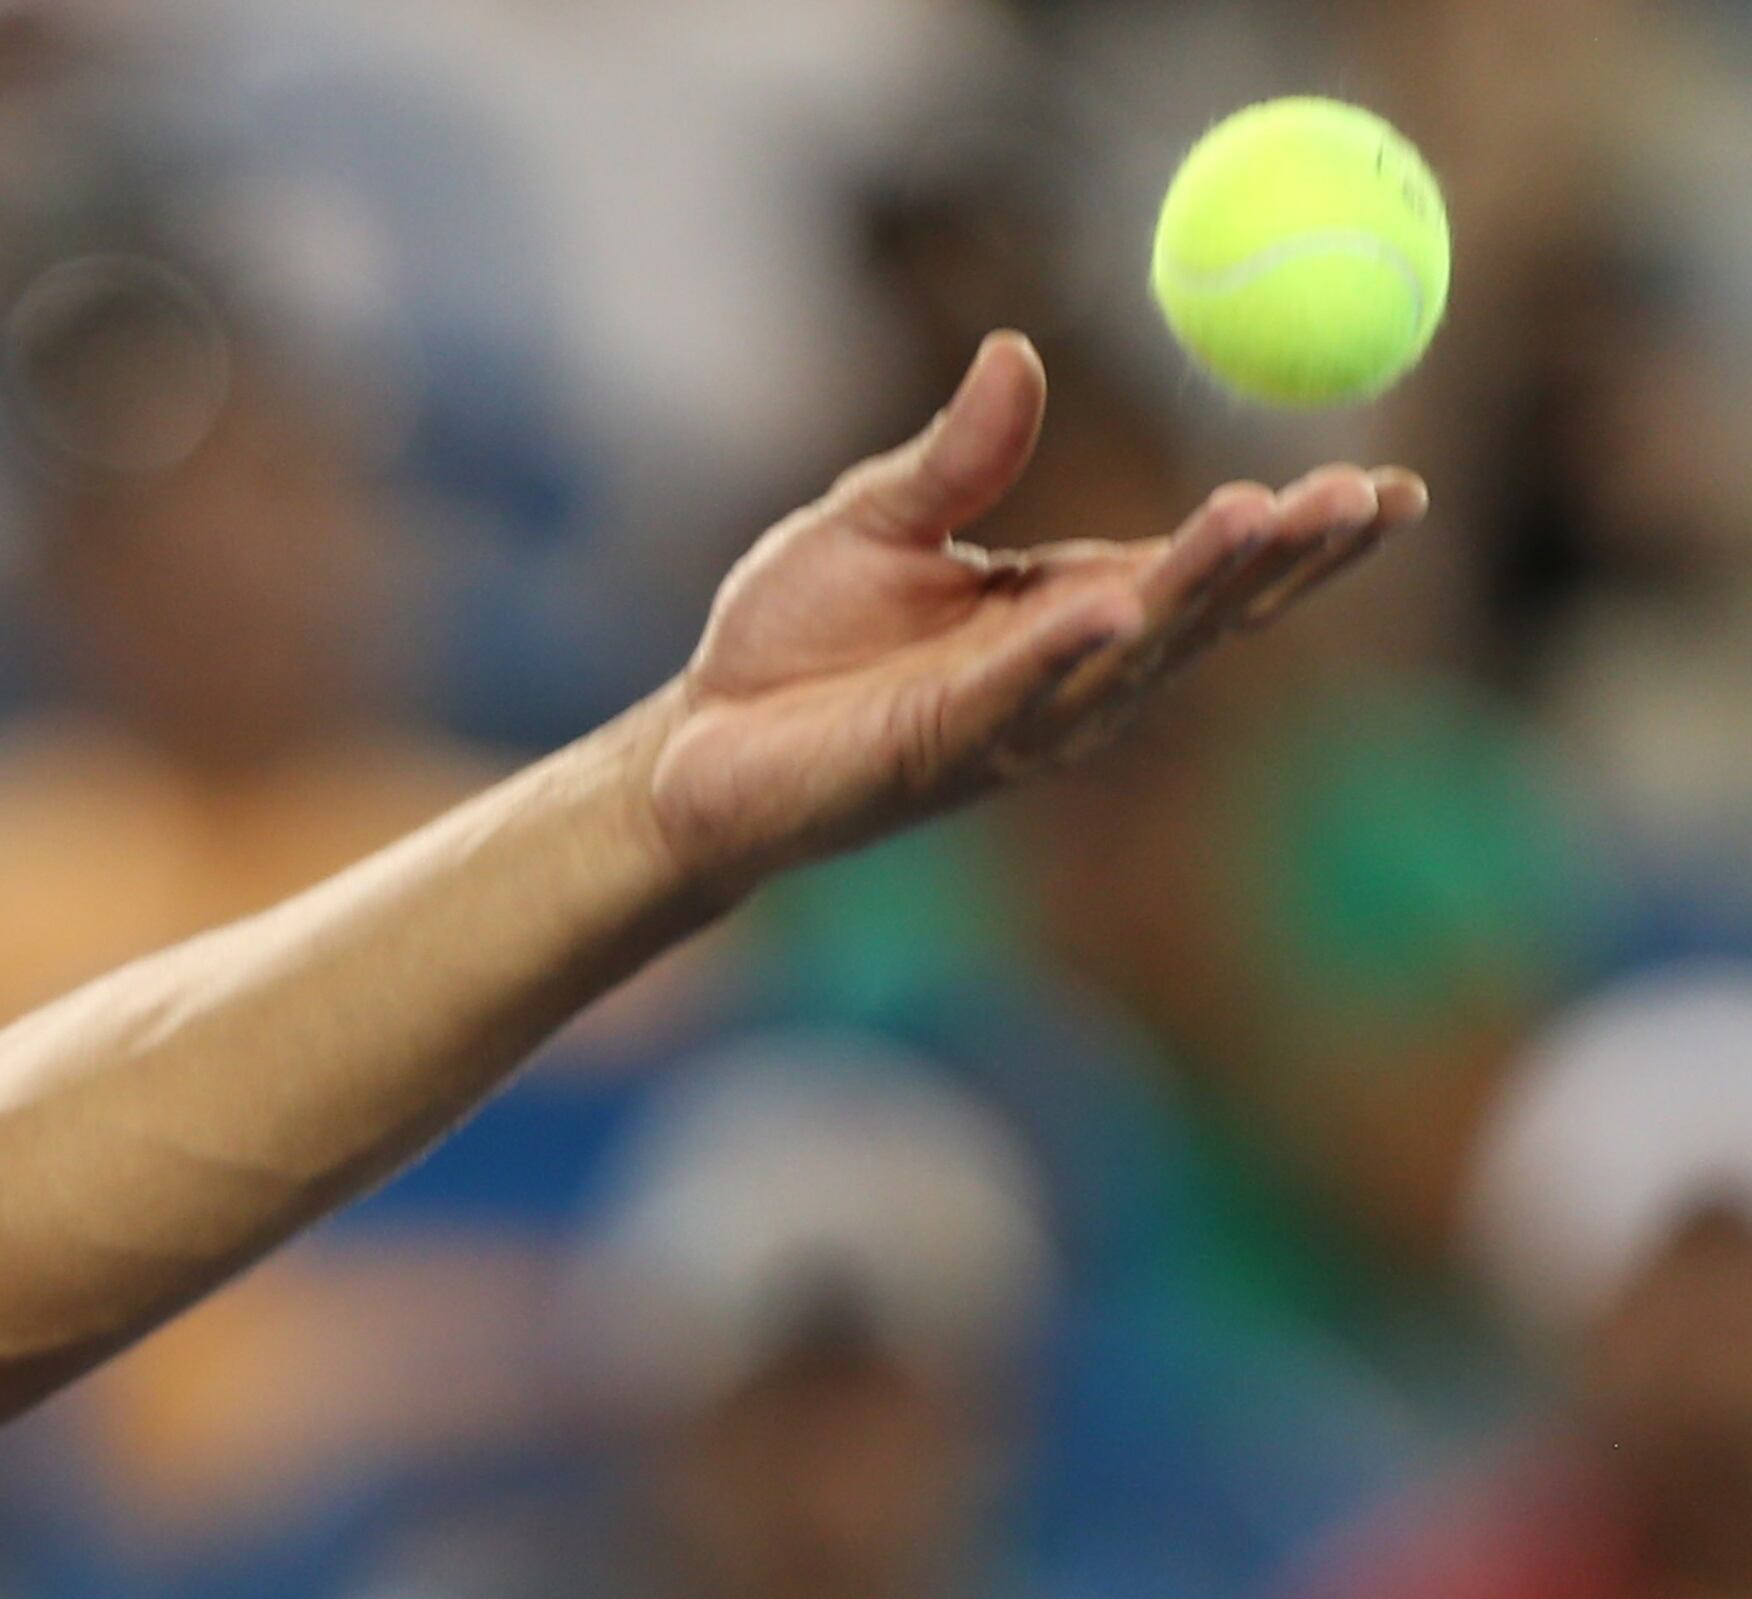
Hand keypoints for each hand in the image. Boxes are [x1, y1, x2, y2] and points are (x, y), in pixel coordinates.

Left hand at [636, 331, 1421, 894]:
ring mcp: (1012, 723)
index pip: (1211, 570)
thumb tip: (1015, 353)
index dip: (1301, 536)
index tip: (1394, 489)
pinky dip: (1063, 654)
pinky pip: (1013, 700)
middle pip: (1206, 615)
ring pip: (1132, 657)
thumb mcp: (877, 519)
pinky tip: (1113, 606)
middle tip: (1371, 494)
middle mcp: (1067, 674)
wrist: (695, 746)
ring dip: (1202, 589)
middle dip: (1289, 558)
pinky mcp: (936, 755)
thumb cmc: (791, 639)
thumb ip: (956, 454)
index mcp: (1073, 610)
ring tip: (1271, 513)